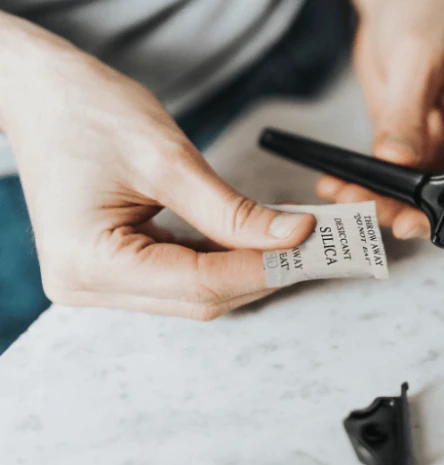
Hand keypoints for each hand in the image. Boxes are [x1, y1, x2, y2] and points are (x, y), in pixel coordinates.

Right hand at [0, 15, 314, 318]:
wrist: (40, 93)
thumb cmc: (87, 112)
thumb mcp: (168, 160)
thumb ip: (233, 210)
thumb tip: (292, 235)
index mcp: (90, 263)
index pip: (200, 284)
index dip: (262, 266)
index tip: (310, 245)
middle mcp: (88, 286)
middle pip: (200, 297)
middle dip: (258, 271)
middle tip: (308, 244)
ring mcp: (98, 282)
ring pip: (194, 292)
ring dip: (243, 266)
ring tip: (284, 237)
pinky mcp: (112, 268)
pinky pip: (179, 275)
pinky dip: (218, 258)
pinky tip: (247, 237)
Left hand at [317, 0, 443, 238]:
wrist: (401, 4)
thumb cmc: (426, 14)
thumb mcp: (418, 56)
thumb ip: (406, 111)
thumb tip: (396, 160)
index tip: (420, 219)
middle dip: (409, 212)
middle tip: (369, 209)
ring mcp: (439, 151)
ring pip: (415, 199)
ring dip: (379, 204)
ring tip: (343, 195)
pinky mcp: (408, 151)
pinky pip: (388, 181)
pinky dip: (363, 187)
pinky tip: (336, 184)